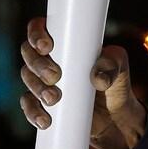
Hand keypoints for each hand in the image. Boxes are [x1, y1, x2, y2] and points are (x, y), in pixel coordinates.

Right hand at [19, 17, 147, 148]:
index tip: (46, 46)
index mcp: (62, 41)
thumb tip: (97, 78)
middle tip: (54, 76)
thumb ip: (112, 64)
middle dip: (37, 64)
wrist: (114, 116)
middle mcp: (47, 59)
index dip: (36, 34)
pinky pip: (29, 106)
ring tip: (53, 99)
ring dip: (36, 88)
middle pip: (28, 54)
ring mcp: (42, 82)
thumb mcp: (119, 66)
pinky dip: (32, 112)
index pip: (39, 28)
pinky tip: (44, 120)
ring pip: (28, 79)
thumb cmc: (114, 80)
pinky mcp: (42, 105)